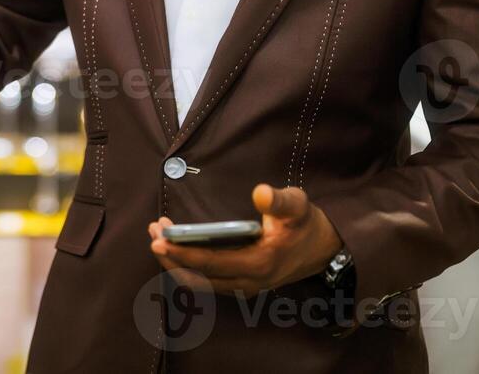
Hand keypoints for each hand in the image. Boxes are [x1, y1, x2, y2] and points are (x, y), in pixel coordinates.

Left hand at [146, 184, 343, 294]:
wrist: (325, 249)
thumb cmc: (306, 224)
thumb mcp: (298, 206)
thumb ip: (279, 200)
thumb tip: (260, 192)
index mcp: (259, 263)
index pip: (210, 263)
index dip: (182, 253)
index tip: (159, 239)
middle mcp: (249, 281)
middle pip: (198, 278)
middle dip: (171, 258)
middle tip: (153, 232)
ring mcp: (245, 286)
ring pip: (201, 284)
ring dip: (177, 264)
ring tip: (159, 237)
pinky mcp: (243, 284)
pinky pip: (208, 282)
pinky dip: (189, 268)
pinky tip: (177, 249)